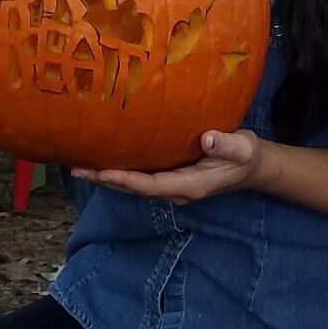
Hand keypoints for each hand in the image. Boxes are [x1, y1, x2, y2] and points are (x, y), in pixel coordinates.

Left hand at [83, 128, 264, 202]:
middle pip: (134, 189)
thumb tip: (206, 138)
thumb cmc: (245, 156)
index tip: (103, 172)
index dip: (126, 180)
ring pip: (133, 185)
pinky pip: (139, 176)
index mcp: (189, 186)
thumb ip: (226, 144)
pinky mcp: (168, 176)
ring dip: (106, 177)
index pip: (151, 186)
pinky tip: (103, 159)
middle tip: (76, 169)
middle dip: (105, 180)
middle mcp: (175, 190)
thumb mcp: (242, 149)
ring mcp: (170, 185)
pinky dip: (119, 170)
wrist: (251, 166)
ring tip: (79, 165)